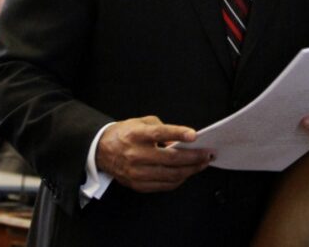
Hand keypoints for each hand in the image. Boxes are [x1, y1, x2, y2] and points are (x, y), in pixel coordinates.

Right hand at [95, 116, 212, 192]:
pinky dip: (178, 180)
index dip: (178, 134)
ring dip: (190, 170)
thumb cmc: (126, 134)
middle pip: (170, 159)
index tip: (194, 135)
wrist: (102, 150)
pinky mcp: (136, 184)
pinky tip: (186, 173)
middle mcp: (135, 154)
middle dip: (193, 157)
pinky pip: (163, 186)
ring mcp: (136, 172)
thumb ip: (163, 129)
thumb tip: (182, 141)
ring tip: (201, 164)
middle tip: (207, 154)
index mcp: (136, 135)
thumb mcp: (143, 123)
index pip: (160, 134)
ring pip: (169, 175)